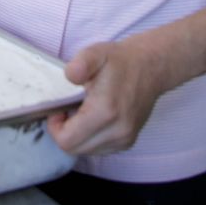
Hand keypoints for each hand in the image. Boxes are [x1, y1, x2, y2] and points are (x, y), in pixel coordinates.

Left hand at [46, 36, 174, 156]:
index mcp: (105, 112)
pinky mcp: (128, 142)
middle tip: (67, 110)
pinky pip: (99, 149)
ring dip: (77, 136)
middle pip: (75, 149)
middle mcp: (117, 131)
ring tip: (81, 112)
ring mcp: (125, 139)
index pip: (67, 140)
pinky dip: (90, 138)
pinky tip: (92, 119)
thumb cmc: (119, 60)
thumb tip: (70, 76)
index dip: (55, 127)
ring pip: (86, 151)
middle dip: (64, 132)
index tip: (59, 109)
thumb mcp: (96, 53)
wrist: (151, 68)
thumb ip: (80, 63)